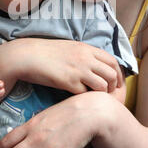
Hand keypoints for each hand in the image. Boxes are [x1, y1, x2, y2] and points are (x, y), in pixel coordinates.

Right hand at [0, 38, 122, 93]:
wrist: (28, 56)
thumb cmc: (46, 53)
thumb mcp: (70, 48)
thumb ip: (84, 55)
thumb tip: (95, 65)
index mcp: (87, 48)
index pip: (113, 61)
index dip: (118, 74)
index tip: (117, 83)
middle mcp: (86, 58)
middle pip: (112, 74)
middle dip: (114, 86)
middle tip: (110, 94)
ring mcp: (78, 70)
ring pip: (103, 85)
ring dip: (102, 94)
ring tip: (95, 99)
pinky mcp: (68, 82)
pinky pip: (86, 93)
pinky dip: (86, 97)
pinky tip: (80, 99)